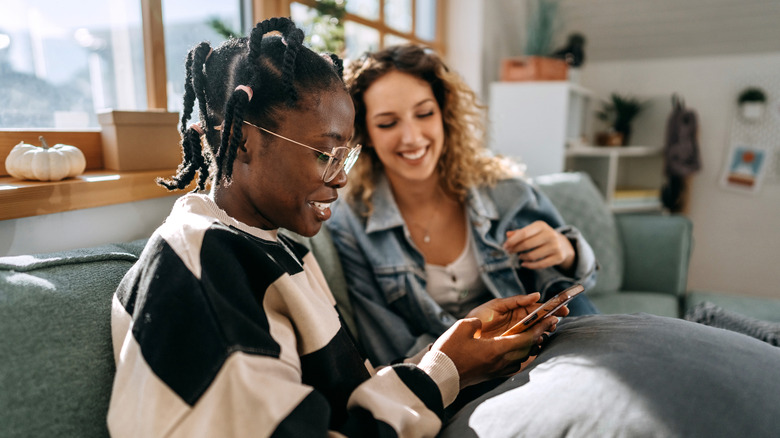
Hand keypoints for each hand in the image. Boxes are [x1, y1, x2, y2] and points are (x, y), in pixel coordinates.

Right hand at [431, 314, 556, 388]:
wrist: (439, 377)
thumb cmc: (449, 352)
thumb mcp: (462, 328)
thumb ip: (477, 323)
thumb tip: (482, 324)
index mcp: (497, 349)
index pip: (525, 338)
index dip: (539, 328)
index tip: (549, 319)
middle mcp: (501, 361)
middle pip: (527, 349)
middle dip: (538, 336)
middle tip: (546, 325)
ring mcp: (497, 370)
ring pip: (521, 358)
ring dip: (530, 347)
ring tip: (534, 336)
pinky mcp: (491, 375)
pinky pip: (512, 364)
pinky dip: (519, 356)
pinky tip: (516, 351)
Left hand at [466, 293, 568, 338]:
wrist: (465, 336)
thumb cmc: (480, 317)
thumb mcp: (496, 305)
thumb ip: (516, 300)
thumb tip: (536, 295)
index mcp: (518, 311)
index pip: (538, 309)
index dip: (551, 309)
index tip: (563, 310)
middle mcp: (520, 324)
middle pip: (541, 323)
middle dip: (550, 322)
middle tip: (554, 323)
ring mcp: (518, 337)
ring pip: (537, 335)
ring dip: (543, 334)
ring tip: (544, 333)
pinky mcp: (514, 348)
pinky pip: (528, 347)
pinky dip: (534, 346)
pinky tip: (535, 343)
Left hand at [503, 221, 574, 270]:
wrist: (563, 244)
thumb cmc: (542, 236)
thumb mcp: (532, 231)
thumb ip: (519, 233)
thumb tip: (507, 235)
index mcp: (541, 226)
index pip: (523, 233)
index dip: (512, 241)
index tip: (505, 246)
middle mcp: (550, 234)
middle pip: (527, 244)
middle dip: (515, 249)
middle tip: (509, 252)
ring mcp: (555, 246)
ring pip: (532, 256)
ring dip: (522, 257)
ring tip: (519, 256)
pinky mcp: (558, 257)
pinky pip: (540, 264)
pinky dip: (529, 265)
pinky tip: (524, 264)